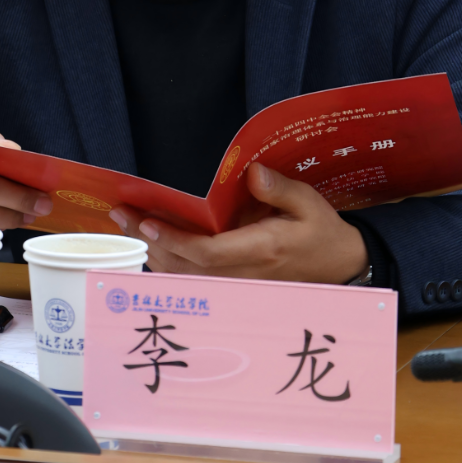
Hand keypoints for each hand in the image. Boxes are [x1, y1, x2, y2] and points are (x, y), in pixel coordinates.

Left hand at [108, 163, 368, 283]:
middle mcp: (245, 275)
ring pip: (184, 278)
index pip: (208, 254)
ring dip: (153, 253)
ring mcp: (238, 287)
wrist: (340, 268)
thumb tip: (252, 173)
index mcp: (263, 251)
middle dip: (150, 243)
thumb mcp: (310, 203)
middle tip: (121, 216)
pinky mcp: (234, 289)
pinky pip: (193, 281)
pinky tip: (149, 243)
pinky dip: (167, 263)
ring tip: (128, 224)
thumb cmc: (322, 232)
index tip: (150, 222)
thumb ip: (281, 190)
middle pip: (185, 267)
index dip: (175, 241)